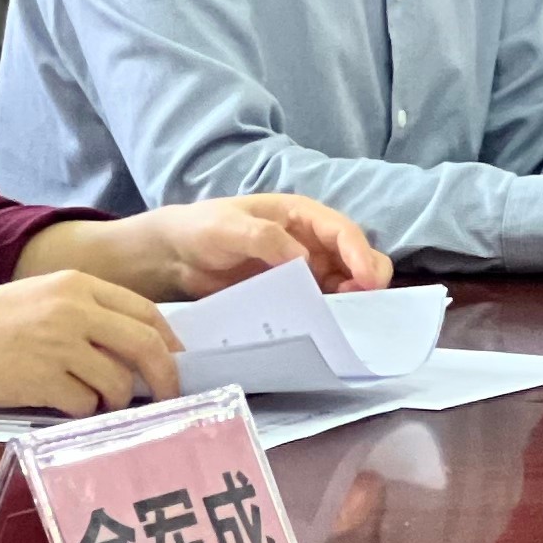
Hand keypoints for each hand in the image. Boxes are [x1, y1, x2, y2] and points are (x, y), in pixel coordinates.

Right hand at [0, 271, 180, 415]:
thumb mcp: (45, 297)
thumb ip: (90, 315)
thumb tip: (138, 350)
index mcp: (78, 285)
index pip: (146, 312)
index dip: (168, 341)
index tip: (175, 362)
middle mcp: (74, 310)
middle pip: (145, 345)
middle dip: (165, 376)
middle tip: (168, 395)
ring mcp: (59, 346)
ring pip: (117, 381)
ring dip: (115, 399)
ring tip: (95, 399)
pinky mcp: (42, 380)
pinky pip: (84, 404)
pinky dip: (81, 409)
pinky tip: (61, 401)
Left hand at [122, 194, 393, 298]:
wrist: (175, 256)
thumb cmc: (201, 229)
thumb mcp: (228, 228)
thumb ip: (265, 238)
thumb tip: (304, 259)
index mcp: (300, 214)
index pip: (341, 230)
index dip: (358, 253)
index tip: (366, 280)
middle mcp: (310, 241)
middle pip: (355, 256)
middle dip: (367, 276)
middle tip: (360, 301)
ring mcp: (304, 269)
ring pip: (345, 282)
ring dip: (353, 298)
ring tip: (344, 318)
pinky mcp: (293, 293)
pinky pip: (321, 303)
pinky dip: (331, 313)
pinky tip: (327, 327)